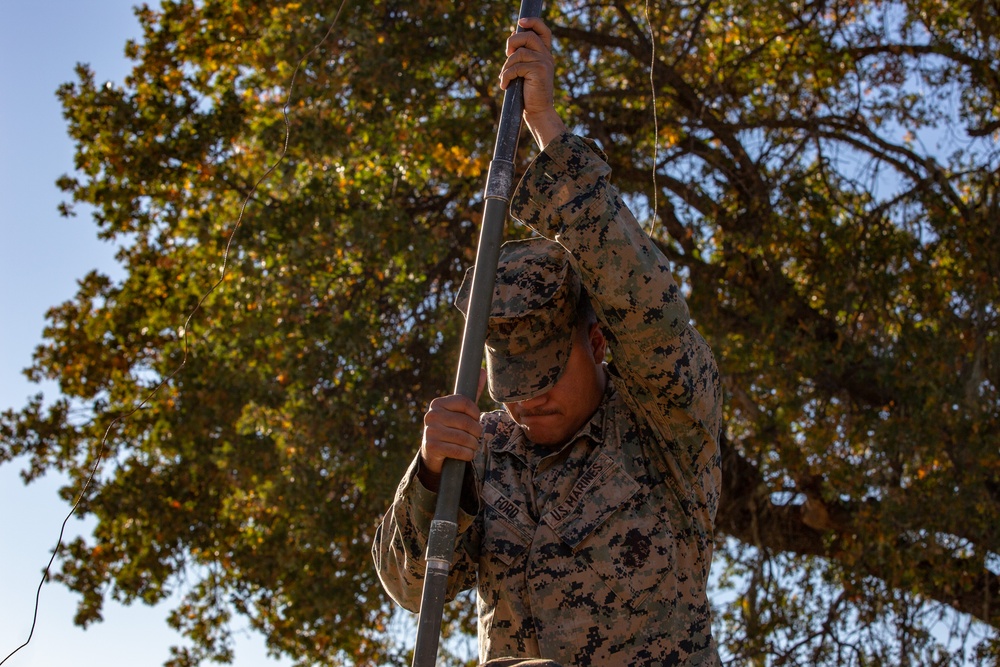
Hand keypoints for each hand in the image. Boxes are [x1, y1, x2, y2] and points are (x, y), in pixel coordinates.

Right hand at [418, 370, 487, 489]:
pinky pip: (458, 450)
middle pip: (466, 422)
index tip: (476, 419)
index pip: (465, 402)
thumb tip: (483, 371)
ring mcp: (430, 431)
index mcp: (438, 403)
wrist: (433, 452)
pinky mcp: (431, 447)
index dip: (476, 412)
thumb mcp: (460, 410)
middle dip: (477, 432)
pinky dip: (467, 454)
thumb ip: (472, 392)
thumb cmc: (451, 427)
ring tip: (472, 445)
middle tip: (476, 436)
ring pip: (464, 438)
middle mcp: (431, 415)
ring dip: (473, 445)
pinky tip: (466, 454)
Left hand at [499, 17, 566, 149]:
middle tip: (507, 54)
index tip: (520, 22)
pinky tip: (504, 85)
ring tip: (504, 78)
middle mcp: (547, 56)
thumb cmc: (529, 93)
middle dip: (513, 42)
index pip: (543, 30)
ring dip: (506, 66)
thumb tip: (512, 38)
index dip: (533, 22)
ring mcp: (544, 63)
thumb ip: (522, 55)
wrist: (538, 112)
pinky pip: (516, 67)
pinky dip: (506, 76)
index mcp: (544, 54)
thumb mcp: (525, 71)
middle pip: (528, 36)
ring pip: (519, 53)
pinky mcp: (539, 71)